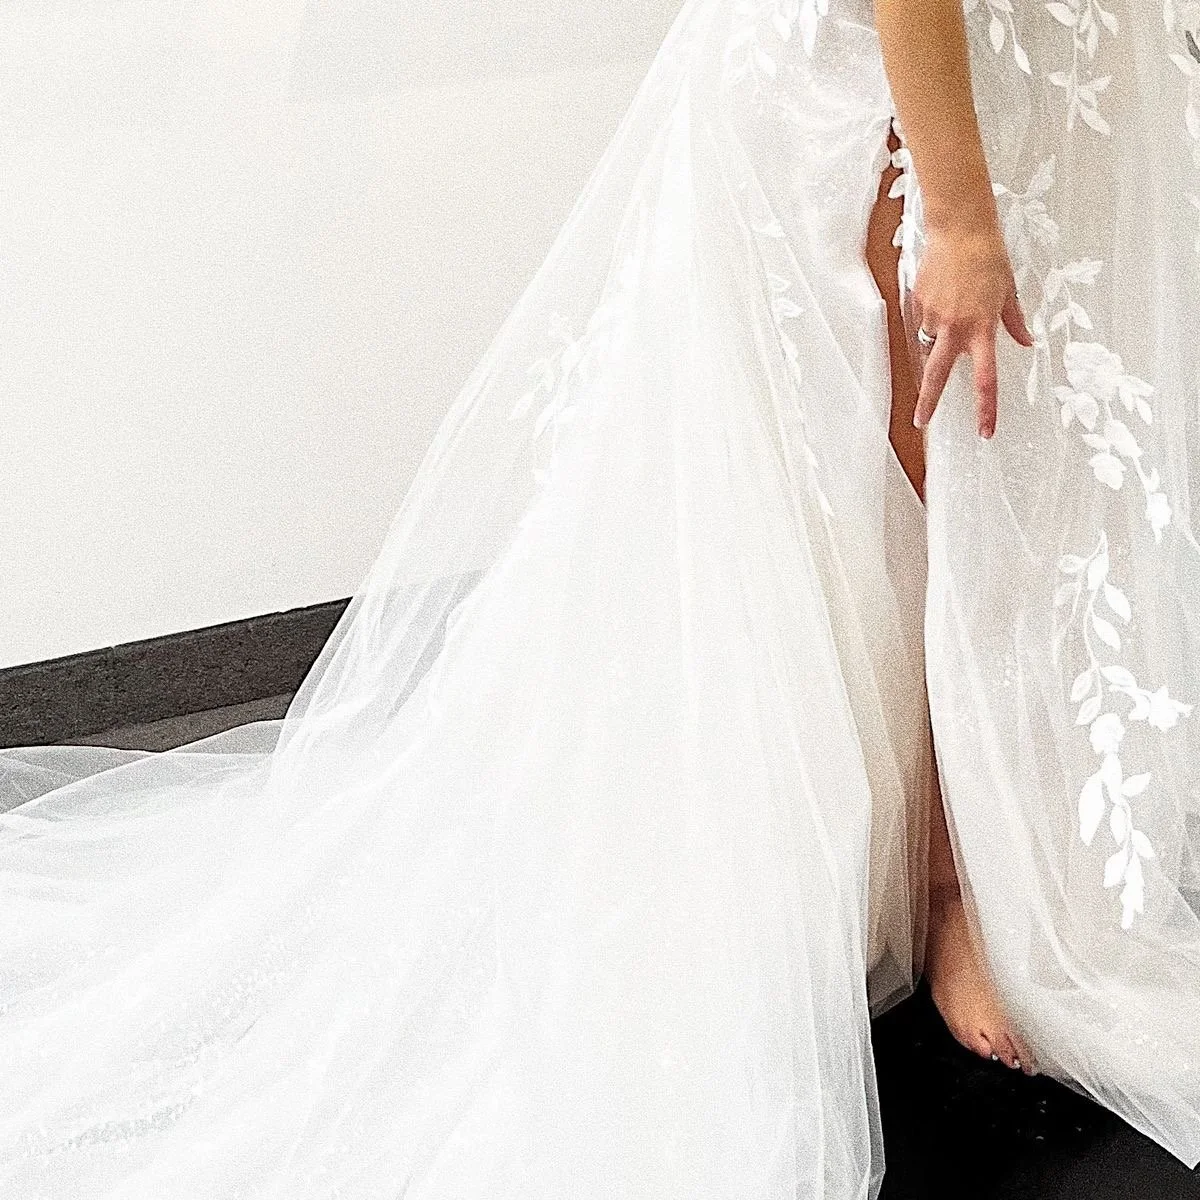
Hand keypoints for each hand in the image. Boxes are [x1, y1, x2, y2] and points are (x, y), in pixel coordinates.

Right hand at [909, 220, 1034, 438]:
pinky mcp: (918, 302)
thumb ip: (1014, 322)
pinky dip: (933, 313)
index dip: (986, 408)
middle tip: (921, 421)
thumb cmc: (988, 256)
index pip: (986, 378)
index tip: (984, 430)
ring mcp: (933, 316)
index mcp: (982, 328)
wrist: (960, 228)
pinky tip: (942, 290)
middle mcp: (955, 327)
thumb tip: (1026, 342)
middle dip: (929, 401)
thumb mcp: (1008, 292)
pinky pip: (924, 319)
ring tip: (952, 302)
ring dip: (939, 335)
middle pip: (938, 375)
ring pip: (931, 341)